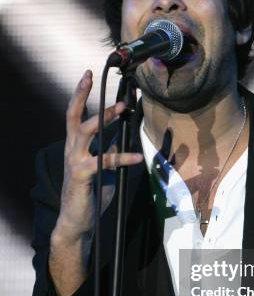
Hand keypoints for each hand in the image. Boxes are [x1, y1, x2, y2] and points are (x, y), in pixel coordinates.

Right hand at [53, 69, 142, 243]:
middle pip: (73, 115)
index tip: (88, 74)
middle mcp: (72, 149)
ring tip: (122, 108)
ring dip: (105, 118)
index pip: (75, 114)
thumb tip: (121, 135)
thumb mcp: (102, 167)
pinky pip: (104, 161)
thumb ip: (108, 150)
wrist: (78, 221)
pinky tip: (139, 156)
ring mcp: (75, 161)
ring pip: (86, 131)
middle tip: (91, 76)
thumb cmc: (91, 192)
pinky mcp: (83, 176)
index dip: (80, 93)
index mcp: (76, 145)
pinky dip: (123, 157)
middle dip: (83, 95)